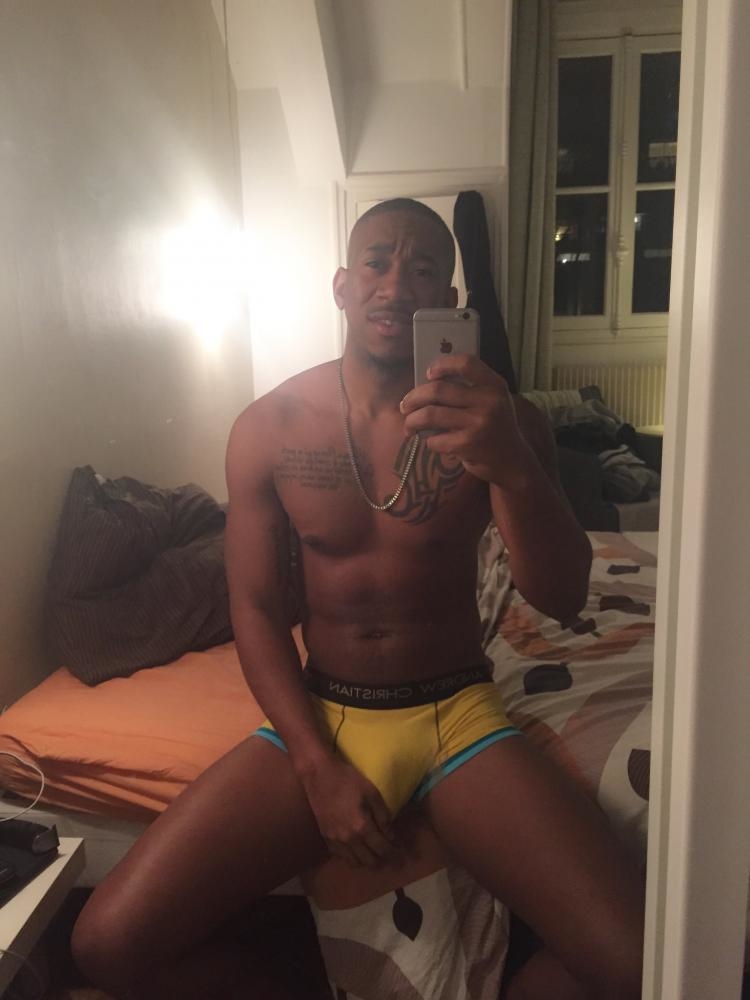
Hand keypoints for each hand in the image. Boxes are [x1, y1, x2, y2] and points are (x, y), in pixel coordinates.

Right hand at [299, 755, 398, 867]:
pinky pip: (342, 857)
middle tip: (389, 852)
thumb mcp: (372, 793)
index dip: (393, 851)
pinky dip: (353, 857)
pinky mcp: (326, 838)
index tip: (399, 849)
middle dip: (383, 859)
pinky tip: (357, 849)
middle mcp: (349, 839)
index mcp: (362, 827)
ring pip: (356, 862)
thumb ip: (383, 816)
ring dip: (367, 860)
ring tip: (374, 852)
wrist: (319, 776)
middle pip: (370, 860)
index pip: (382, 848)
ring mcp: (336, 841)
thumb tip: (391, 835)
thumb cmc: (348, 781)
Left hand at [400, 353, 531, 487]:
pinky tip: (433, 443)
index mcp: (495, 385)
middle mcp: (489, 401)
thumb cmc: (495, 427)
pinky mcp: (468, 445)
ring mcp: (479, 423)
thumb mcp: (492, 402)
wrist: (512, 462)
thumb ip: (470, 389)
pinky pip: (435, 439)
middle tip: (405, 406)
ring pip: (430, 415)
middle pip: (438, 390)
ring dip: (412, 421)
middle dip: (414, 398)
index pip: (467, 363)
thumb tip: (427, 382)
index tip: (428, 373)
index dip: (443, 365)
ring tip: (408, 426)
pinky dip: (428, 442)